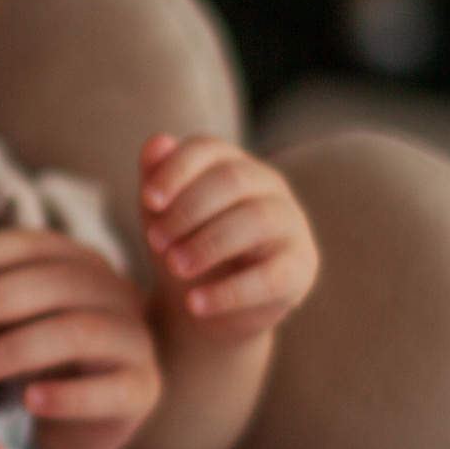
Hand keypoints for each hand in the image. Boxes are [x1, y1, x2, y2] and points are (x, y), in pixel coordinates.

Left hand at [0, 228, 161, 448]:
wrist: (80, 427)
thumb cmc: (33, 363)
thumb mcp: (3, 325)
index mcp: (79, 263)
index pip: (33, 245)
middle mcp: (115, 291)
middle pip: (57, 283)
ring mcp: (135, 339)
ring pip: (79, 331)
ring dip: (15, 348)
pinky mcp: (144, 388)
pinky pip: (110, 388)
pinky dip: (68, 394)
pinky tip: (30, 402)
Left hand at [138, 135, 319, 342]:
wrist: (202, 307)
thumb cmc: (181, 247)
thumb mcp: (161, 215)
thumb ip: (155, 178)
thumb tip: (156, 142)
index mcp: (233, 164)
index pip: (208, 148)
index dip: (177, 170)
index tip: (149, 200)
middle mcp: (269, 187)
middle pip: (232, 180)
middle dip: (188, 210)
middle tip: (156, 242)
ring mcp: (291, 225)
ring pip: (256, 220)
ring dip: (207, 244)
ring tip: (174, 268)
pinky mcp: (300, 268)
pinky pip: (270, 275)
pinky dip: (228, 292)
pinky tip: (195, 304)